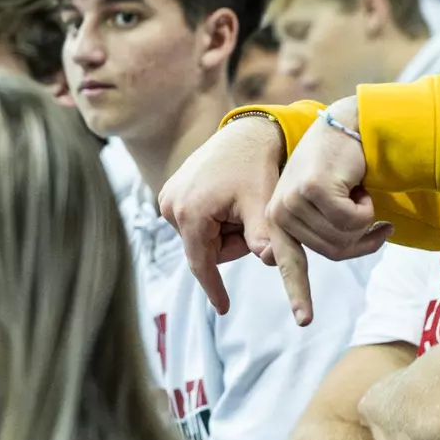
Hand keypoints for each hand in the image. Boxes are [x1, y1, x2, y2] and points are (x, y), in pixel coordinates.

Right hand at [158, 116, 288, 316]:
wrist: (246, 132)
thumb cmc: (256, 167)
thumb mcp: (261, 204)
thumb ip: (263, 236)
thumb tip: (270, 262)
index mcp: (189, 213)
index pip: (202, 264)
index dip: (215, 288)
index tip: (224, 308)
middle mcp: (171, 206)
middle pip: (205, 250)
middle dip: (231, 243)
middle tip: (250, 218)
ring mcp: (169, 197)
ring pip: (202, 236)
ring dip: (224, 230)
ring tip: (240, 202)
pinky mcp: (173, 192)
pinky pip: (197, 221)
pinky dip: (216, 218)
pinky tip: (230, 197)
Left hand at [267, 98, 393, 316]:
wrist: (349, 125)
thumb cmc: (343, 167)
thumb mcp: (329, 203)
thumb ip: (327, 232)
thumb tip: (341, 251)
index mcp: (278, 220)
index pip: (289, 263)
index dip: (299, 293)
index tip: (305, 322)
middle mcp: (279, 211)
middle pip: (332, 252)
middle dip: (362, 240)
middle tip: (378, 222)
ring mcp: (293, 200)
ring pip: (344, 236)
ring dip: (365, 220)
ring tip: (361, 195)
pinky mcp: (312, 189)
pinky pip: (352, 220)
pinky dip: (367, 207)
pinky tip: (360, 185)